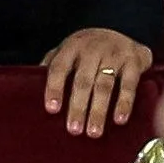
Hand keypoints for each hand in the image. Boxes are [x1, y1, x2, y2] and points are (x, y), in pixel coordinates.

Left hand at [40, 26, 154, 135]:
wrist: (123, 31)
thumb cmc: (87, 50)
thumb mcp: (68, 52)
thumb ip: (52, 66)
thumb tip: (30, 90)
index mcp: (71, 47)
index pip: (59, 67)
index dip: (55, 87)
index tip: (52, 109)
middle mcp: (92, 49)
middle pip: (82, 80)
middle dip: (78, 106)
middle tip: (74, 130)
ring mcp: (114, 53)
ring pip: (104, 85)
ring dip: (98, 110)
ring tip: (93, 132)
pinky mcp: (134, 60)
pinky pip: (129, 84)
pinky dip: (124, 102)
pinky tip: (119, 119)